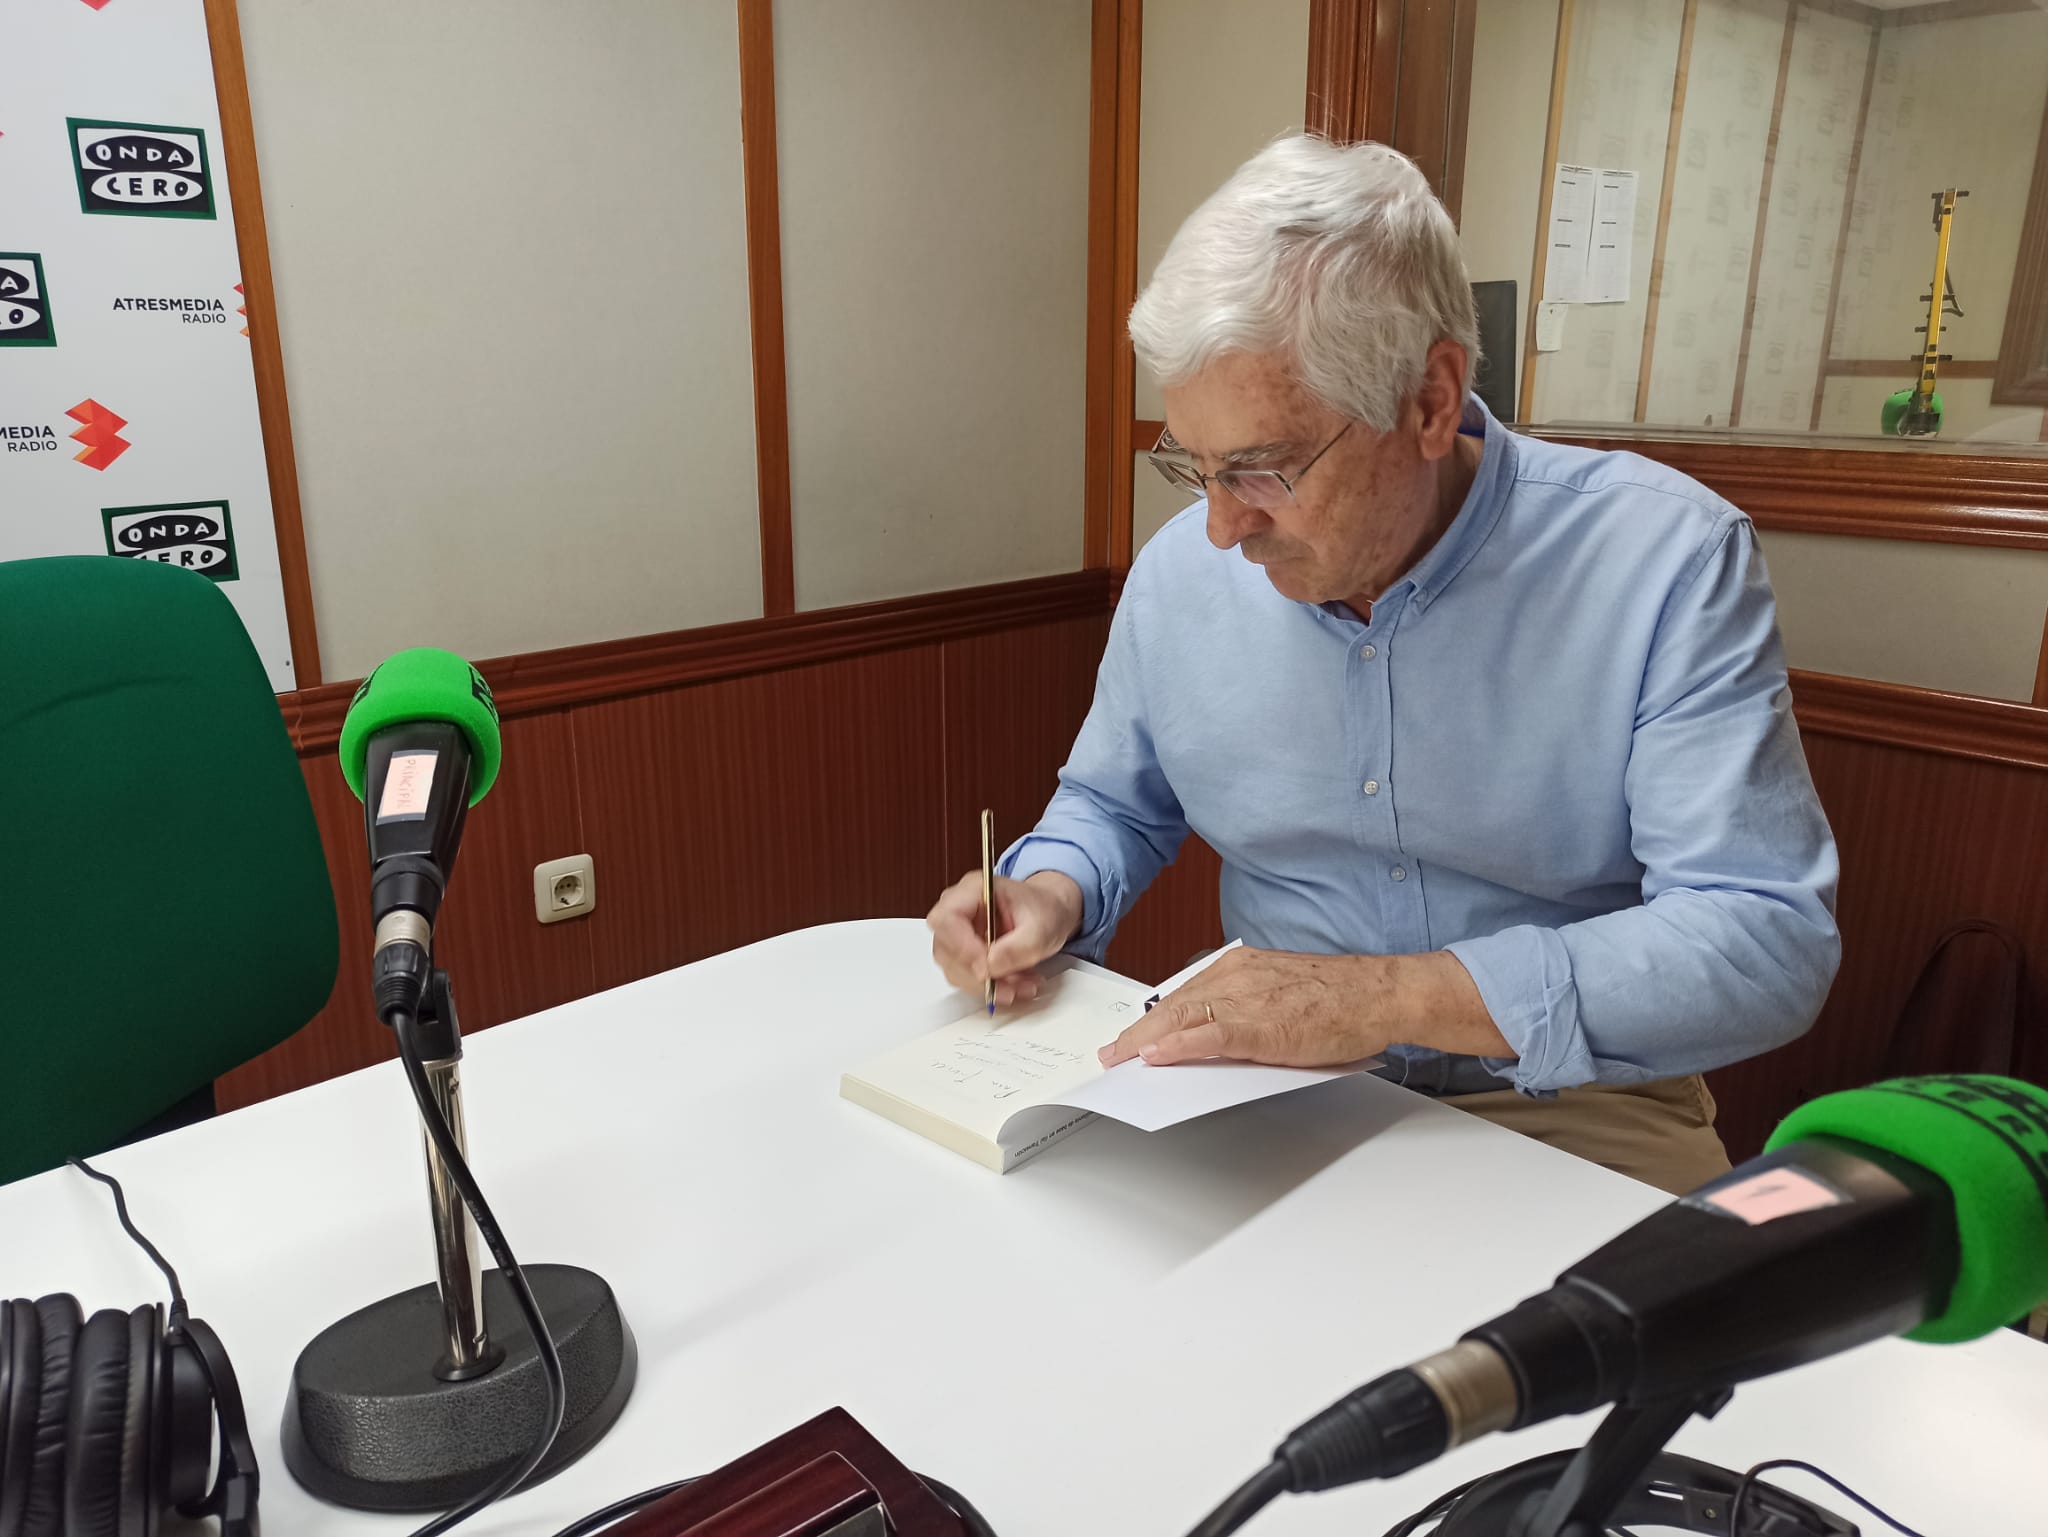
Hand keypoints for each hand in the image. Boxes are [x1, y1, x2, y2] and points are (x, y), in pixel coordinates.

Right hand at [926, 869, 1082, 1005]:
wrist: (1051, 914)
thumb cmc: (1045, 910)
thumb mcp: (1041, 928)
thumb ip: (1017, 947)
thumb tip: (990, 965)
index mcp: (974, 890)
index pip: (946, 919)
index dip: (962, 948)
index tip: (987, 968)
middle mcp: (960, 909)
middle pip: (946, 948)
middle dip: (978, 974)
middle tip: (1011, 984)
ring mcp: (959, 932)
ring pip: (955, 968)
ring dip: (987, 985)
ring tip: (1020, 984)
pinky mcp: (965, 953)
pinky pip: (966, 977)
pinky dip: (991, 987)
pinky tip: (1014, 984)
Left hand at [1098, 947, 1391, 1067]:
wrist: (1378, 993)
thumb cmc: (1339, 997)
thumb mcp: (1279, 993)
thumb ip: (1243, 1008)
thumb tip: (1210, 1035)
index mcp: (1240, 966)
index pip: (1184, 993)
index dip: (1153, 1018)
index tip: (1132, 1035)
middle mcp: (1237, 975)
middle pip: (1173, 1005)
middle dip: (1139, 1032)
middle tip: (1112, 1055)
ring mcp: (1248, 998)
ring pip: (1183, 1017)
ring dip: (1147, 1041)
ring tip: (1122, 1060)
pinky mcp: (1263, 1024)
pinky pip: (1210, 1034)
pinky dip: (1180, 1045)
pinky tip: (1159, 1056)